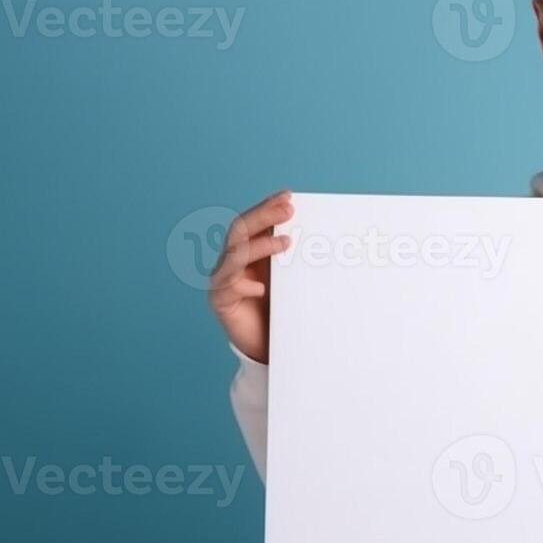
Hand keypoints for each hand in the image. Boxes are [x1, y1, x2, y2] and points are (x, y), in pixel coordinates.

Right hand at [207, 189, 293, 363]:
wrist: (268, 347)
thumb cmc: (281, 309)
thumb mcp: (290, 279)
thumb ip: (294, 258)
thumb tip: (322, 233)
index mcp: (246, 252)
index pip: (252, 222)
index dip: (267, 207)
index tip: (289, 195)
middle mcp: (230, 262)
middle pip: (239, 231)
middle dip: (263, 217)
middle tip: (288, 209)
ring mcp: (222, 281)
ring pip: (234, 256)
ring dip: (260, 247)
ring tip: (286, 243)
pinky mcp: (220, 302)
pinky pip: (229, 289)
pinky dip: (245, 285)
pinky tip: (261, 288)